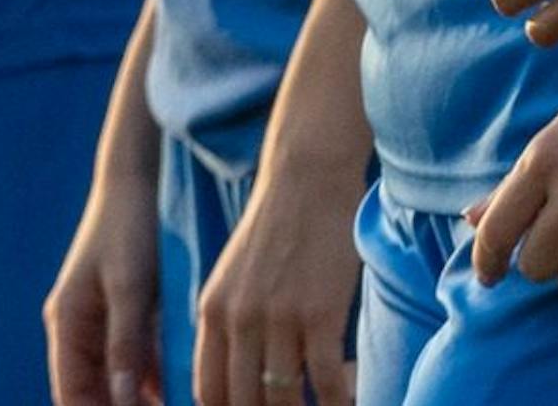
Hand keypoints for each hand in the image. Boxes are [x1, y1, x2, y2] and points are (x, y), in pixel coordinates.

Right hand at [45, 156, 165, 405]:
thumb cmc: (129, 230)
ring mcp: (98, 322)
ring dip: (136, 399)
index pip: (71, 396)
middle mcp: (75, 329)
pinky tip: (173, 392)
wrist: (136, 181)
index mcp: (66, 325)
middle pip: (90, 392)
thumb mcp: (130, 289)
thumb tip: (123, 401)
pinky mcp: (121, 313)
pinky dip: (149, 379)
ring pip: (112, 379)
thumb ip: (125, 347)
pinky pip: (131, 359)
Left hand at [194, 149, 362, 405]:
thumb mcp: (233, 274)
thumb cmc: (277, 223)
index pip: (208, 391)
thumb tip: (240, 374)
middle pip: (244, 402)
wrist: (307, 175)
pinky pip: (326, 380)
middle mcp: (239, 320)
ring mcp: (279, 318)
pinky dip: (337, 402)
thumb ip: (229, 321)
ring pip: (283, 398)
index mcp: (213, 312)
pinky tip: (349, 404)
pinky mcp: (320, 312)